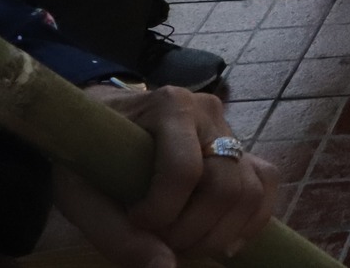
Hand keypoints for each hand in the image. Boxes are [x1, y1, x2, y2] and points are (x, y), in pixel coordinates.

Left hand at [53, 85, 278, 267]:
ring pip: (251, 191)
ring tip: (184, 243)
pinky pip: (266, 185)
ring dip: (220, 234)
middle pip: (225, 186)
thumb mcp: (82, 196)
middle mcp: (209, 111)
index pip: (184, 171)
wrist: (99, 125)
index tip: (135, 222)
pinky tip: (222, 241)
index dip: (161, 213)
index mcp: (169, 107)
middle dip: (192, 232)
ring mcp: (230, 129)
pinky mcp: (241, 149)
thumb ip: (118, 236)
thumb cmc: (87, 157)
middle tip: (160, 241)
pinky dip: (250, 221)